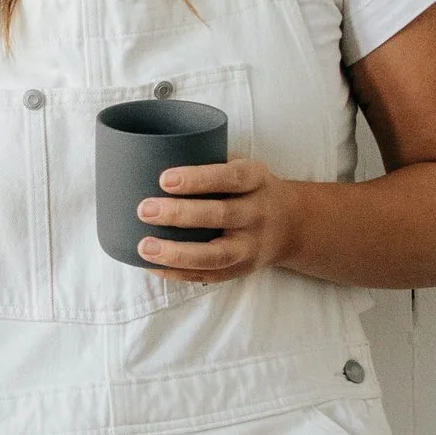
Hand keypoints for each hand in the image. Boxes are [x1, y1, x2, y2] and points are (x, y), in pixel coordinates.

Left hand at [136, 156, 297, 280]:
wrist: (291, 224)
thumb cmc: (249, 189)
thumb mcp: (242, 167)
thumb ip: (208, 162)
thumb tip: (151, 158)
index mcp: (256, 180)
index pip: (230, 177)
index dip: (198, 179)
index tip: (164, 179)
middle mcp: (257, 214)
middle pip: (221, 215)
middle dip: (179, 214)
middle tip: (144, 210)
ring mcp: (250, 247)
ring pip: (215, 255)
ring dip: (176, 253)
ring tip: (144, 247)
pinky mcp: (240, 270)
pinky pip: (208, 275)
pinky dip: (178, 273)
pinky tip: (151, 265)